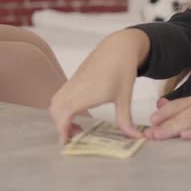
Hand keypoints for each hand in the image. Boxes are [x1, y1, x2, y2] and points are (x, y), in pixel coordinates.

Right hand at [49, 29, 149, 144]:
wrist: (119, 46)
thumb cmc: (122, 69)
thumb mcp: (125, 97)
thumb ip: (126, 119)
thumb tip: (135, 137)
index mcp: (86, 93)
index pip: (64, 114)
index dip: (62, 130)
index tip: (66, 143)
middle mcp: (75, 88)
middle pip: (55, 110)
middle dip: (60, 126)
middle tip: (77, 135)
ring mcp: (72, 82)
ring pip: (55, 102)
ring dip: (60, 116)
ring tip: (78, 125)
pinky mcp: (74, 78)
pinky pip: (60, 95)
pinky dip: (63, 107)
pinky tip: (80, 111)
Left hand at [143, 97, 190, 140]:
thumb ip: (178, 109)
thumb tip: (159, 104)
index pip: (175, 105)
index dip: (162, 113)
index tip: (150, 121)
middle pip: (179, 114)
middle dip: (163, 124)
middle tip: (149, 133)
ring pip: (188, 122)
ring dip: (172, 128)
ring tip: (159, 136)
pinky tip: (183, 136)